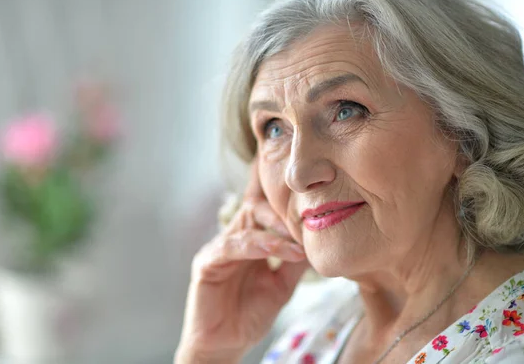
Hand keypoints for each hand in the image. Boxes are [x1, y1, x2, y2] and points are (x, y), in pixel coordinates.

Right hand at [175, 159, 308, 362]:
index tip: (303, 178)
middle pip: (257, 207)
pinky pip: (231, 246)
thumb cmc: (250, 313)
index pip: (265, 208)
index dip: (278, 193)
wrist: (225, 345)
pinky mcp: (206, 263)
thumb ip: (294, 260)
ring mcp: (219, 248)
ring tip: (298, 239)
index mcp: (250, 239)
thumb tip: (316, 239)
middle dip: (283, 208)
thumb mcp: (282, 284)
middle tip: (308, 211)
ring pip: (247, 223)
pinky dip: (257, 245)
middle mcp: (234, 237)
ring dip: (275, 228)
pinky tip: (278, 250)